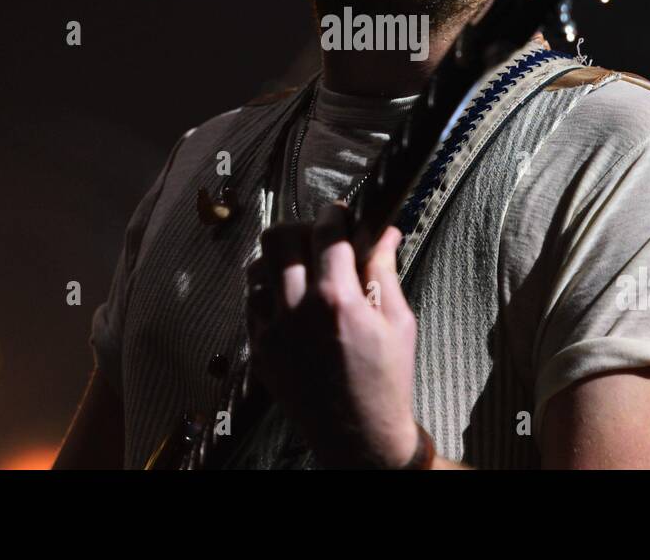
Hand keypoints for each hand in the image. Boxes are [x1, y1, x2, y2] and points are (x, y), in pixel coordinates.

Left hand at [245, 201, 419, 467]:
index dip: (334, 214)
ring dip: (280, 259)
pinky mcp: (258, 349)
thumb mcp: (398, 321)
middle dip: (301, 228)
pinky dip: (268, 290)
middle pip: (278, 238)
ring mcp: (271, 330)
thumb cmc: (387, 379)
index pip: (325, 231)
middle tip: (319, 237)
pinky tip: (290, 297)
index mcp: (337, 299)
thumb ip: (384, 269)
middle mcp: (297, 309)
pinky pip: (251, 302)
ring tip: (302, 267)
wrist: (358, 435)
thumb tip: (386, 231)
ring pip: (257, 267)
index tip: (341, 214)